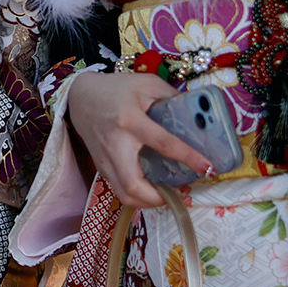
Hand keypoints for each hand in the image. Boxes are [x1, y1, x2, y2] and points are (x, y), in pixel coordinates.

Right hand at [66, 71, 212, 208]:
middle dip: (158, 198)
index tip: (207, 168)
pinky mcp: (101, 167)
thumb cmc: (116, 89)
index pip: (162, 143)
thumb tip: (197, 116)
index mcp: (130, 119)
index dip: (187, 157)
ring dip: (148, 202)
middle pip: (132, 184)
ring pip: (123, 194)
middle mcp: (116, 143)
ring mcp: (105, 159)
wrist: (80, 97)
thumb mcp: (146, 84)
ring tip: (167, 195)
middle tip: (179, 195)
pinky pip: (119, 190)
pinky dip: (137, 196)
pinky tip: (152, 190)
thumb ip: (171, 98)